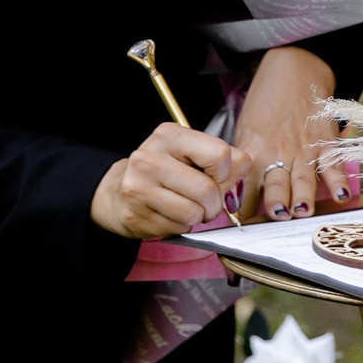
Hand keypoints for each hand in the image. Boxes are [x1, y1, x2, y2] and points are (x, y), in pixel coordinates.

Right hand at [90, 124, 251, 239]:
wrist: (118, 192)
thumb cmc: (165, 172)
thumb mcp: (193, 154)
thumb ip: (226, 158)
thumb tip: (244, 168)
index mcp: (169, 135)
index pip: (220, 155)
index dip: (225, 172)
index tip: (214, 176)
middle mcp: (149, 157)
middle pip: (207, 190)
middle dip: (213, 203)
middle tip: (204, 201)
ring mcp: (139, 186)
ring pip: (194, 213)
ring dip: (197, 216)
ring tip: (184, 206)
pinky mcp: (135, 214)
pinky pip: (177, 228)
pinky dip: (180, 225)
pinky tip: (168, 214)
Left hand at [235, 45, 351, 220]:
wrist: (293, 70)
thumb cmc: (266, 104)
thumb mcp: (246, 130)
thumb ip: (245, 162)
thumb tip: (236, 195)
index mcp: (254, 150)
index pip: (245, 185)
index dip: (244, 207)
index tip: (244, 228)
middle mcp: (278, 152)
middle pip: (276, 181)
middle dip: (275, 199)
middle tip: (276, 215)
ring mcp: (303, 148)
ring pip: (303, 177)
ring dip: (303, 194)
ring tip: (303, 210)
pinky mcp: (325, 143)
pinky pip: (333, 165)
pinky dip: (339, 180)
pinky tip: (342, 195)